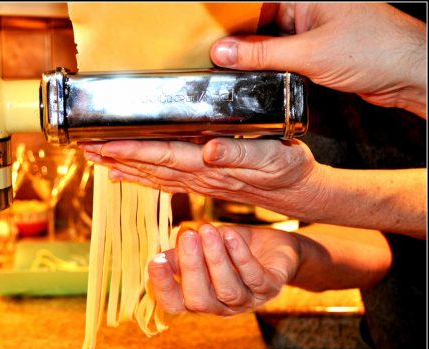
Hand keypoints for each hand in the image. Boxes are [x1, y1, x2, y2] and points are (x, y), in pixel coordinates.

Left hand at [80, 137, 325, 221]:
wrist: (299, 192)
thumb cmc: (289, 170)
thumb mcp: (273, 158)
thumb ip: (241, 153)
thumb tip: (210, 149)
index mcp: (211, 166)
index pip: (163, 156)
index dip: (132, 150)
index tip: (104, 144)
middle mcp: (199, 176)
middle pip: (150, 166)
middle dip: (117, 157)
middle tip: (86, 149)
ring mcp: (199, 181)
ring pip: (153, 174)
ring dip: (124, 166)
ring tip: (98, 159)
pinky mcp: (203, 181)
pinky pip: (165, 181)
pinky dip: (142, 177)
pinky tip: (125, 175)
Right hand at [147, 223, 299, 314]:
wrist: (275, 247)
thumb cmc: (232, 248)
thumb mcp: (203, 247)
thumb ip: (182, 253)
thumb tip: (161, 256)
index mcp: (199, 298)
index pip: (175, 304)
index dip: (163, 287)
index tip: (155, 261)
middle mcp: (221, 306)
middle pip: (200, 301)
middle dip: (191, 268)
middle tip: (187, 236)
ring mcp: (247, 301)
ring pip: (228, 290)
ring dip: (216, 259)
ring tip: (207, 231)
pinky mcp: (270, 288)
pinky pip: (255, 277)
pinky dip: (241, 256)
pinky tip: (230, 236)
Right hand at [211, 3, 425, 117]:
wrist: (408, 74)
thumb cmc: (376, 49)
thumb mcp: (309, 53)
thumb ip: (262, 54)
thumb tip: (224, 52)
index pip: (257, 2)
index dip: (230, 15)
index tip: (206, 29)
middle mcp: (309, 5)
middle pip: (259, 17)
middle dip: (237, 36)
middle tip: (212, 51)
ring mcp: (312, 26)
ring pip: (269, 37)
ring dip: (252, 53)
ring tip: (227, 64)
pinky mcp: (316, 48)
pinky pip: (282, 52)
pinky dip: (267, 63)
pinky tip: (253, 73)